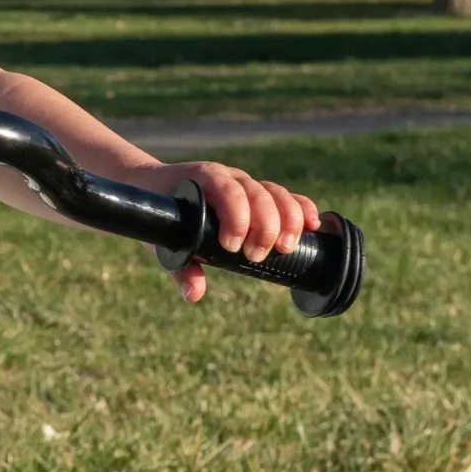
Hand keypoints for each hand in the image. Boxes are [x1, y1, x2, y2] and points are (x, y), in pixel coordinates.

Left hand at [129, 159, 319, 303]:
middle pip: (258, 192)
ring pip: (276, 193)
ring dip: (287, 220)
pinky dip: (302, 209)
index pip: (226, 188)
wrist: (157, 187)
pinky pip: (287, 197)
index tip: (231, 246)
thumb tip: (195, 294)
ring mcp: (247, 184)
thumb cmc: (161, 216)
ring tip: (285, 248)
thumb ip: (180, 266)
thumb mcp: (163, 240)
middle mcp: (229, 177)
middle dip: (264, 225)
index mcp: (203, 180)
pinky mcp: (261, 195)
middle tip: (255, 256)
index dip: (236, 215)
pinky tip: (313, 227)